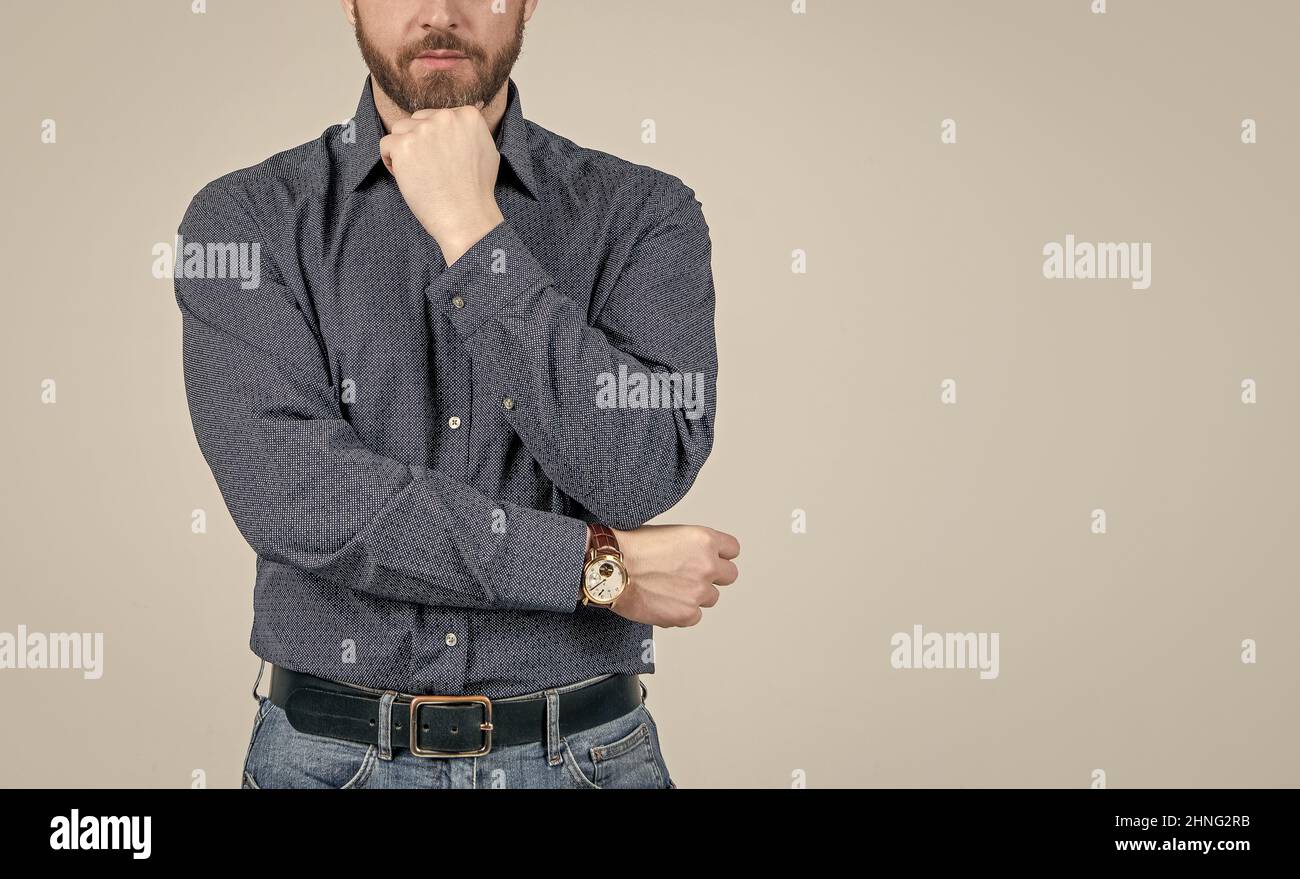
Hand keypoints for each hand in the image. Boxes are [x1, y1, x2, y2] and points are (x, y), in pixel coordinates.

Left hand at [378, 102, 504, 264]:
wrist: (466, 216)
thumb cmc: (477, 191)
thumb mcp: (487, 150)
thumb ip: (472, 130)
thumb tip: (471, 110)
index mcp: (468, 115)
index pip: (437, 117)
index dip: (435, 141)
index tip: (443, 161)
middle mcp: (446, 117)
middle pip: (417, 120)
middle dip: (418, 143)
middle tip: (430, 170)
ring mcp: (423, 130)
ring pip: (399, 130)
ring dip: (404, 150)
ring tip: (418, 174)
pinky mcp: (403, 145)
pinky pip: (385, 145)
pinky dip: (391, 162)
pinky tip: (406, 177)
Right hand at [608, 524, 740, 627]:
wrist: (609, 569)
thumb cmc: (629, 548)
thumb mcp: (669, 532)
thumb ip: (691, 546)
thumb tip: (696, 555)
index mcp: (704, 540)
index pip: (732, 549)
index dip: (720, 554)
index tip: (712, 558)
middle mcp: (707, 565)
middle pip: (729, 575)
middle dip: (713, 576)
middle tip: (691, 576)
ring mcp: (699, 592)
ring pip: (711, 597)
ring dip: (695, 595)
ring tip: (669, 588)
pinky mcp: (687, 614)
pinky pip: (694, 616)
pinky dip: (681, 612)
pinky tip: (662, 601)